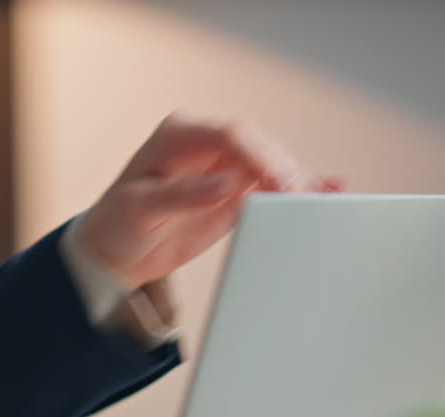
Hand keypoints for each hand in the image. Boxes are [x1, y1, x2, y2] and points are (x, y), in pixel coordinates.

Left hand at [74, 114, 343, 289]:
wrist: (115, 253)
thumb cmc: (119, 223)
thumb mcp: (141, 209)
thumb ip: (183, 195)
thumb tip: (227, 184)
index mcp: (180, 135)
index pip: (231, 135)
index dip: (261, 155)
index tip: (280, 183)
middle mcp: (207, 145)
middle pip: (259, 147)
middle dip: (284, 170)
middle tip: (301, 199)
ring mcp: (225, 169)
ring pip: (272, 165)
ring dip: (298, 180)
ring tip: (324, 198)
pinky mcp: (236, 194)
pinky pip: (271, 188)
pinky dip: (298, 190)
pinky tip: (329, 188)